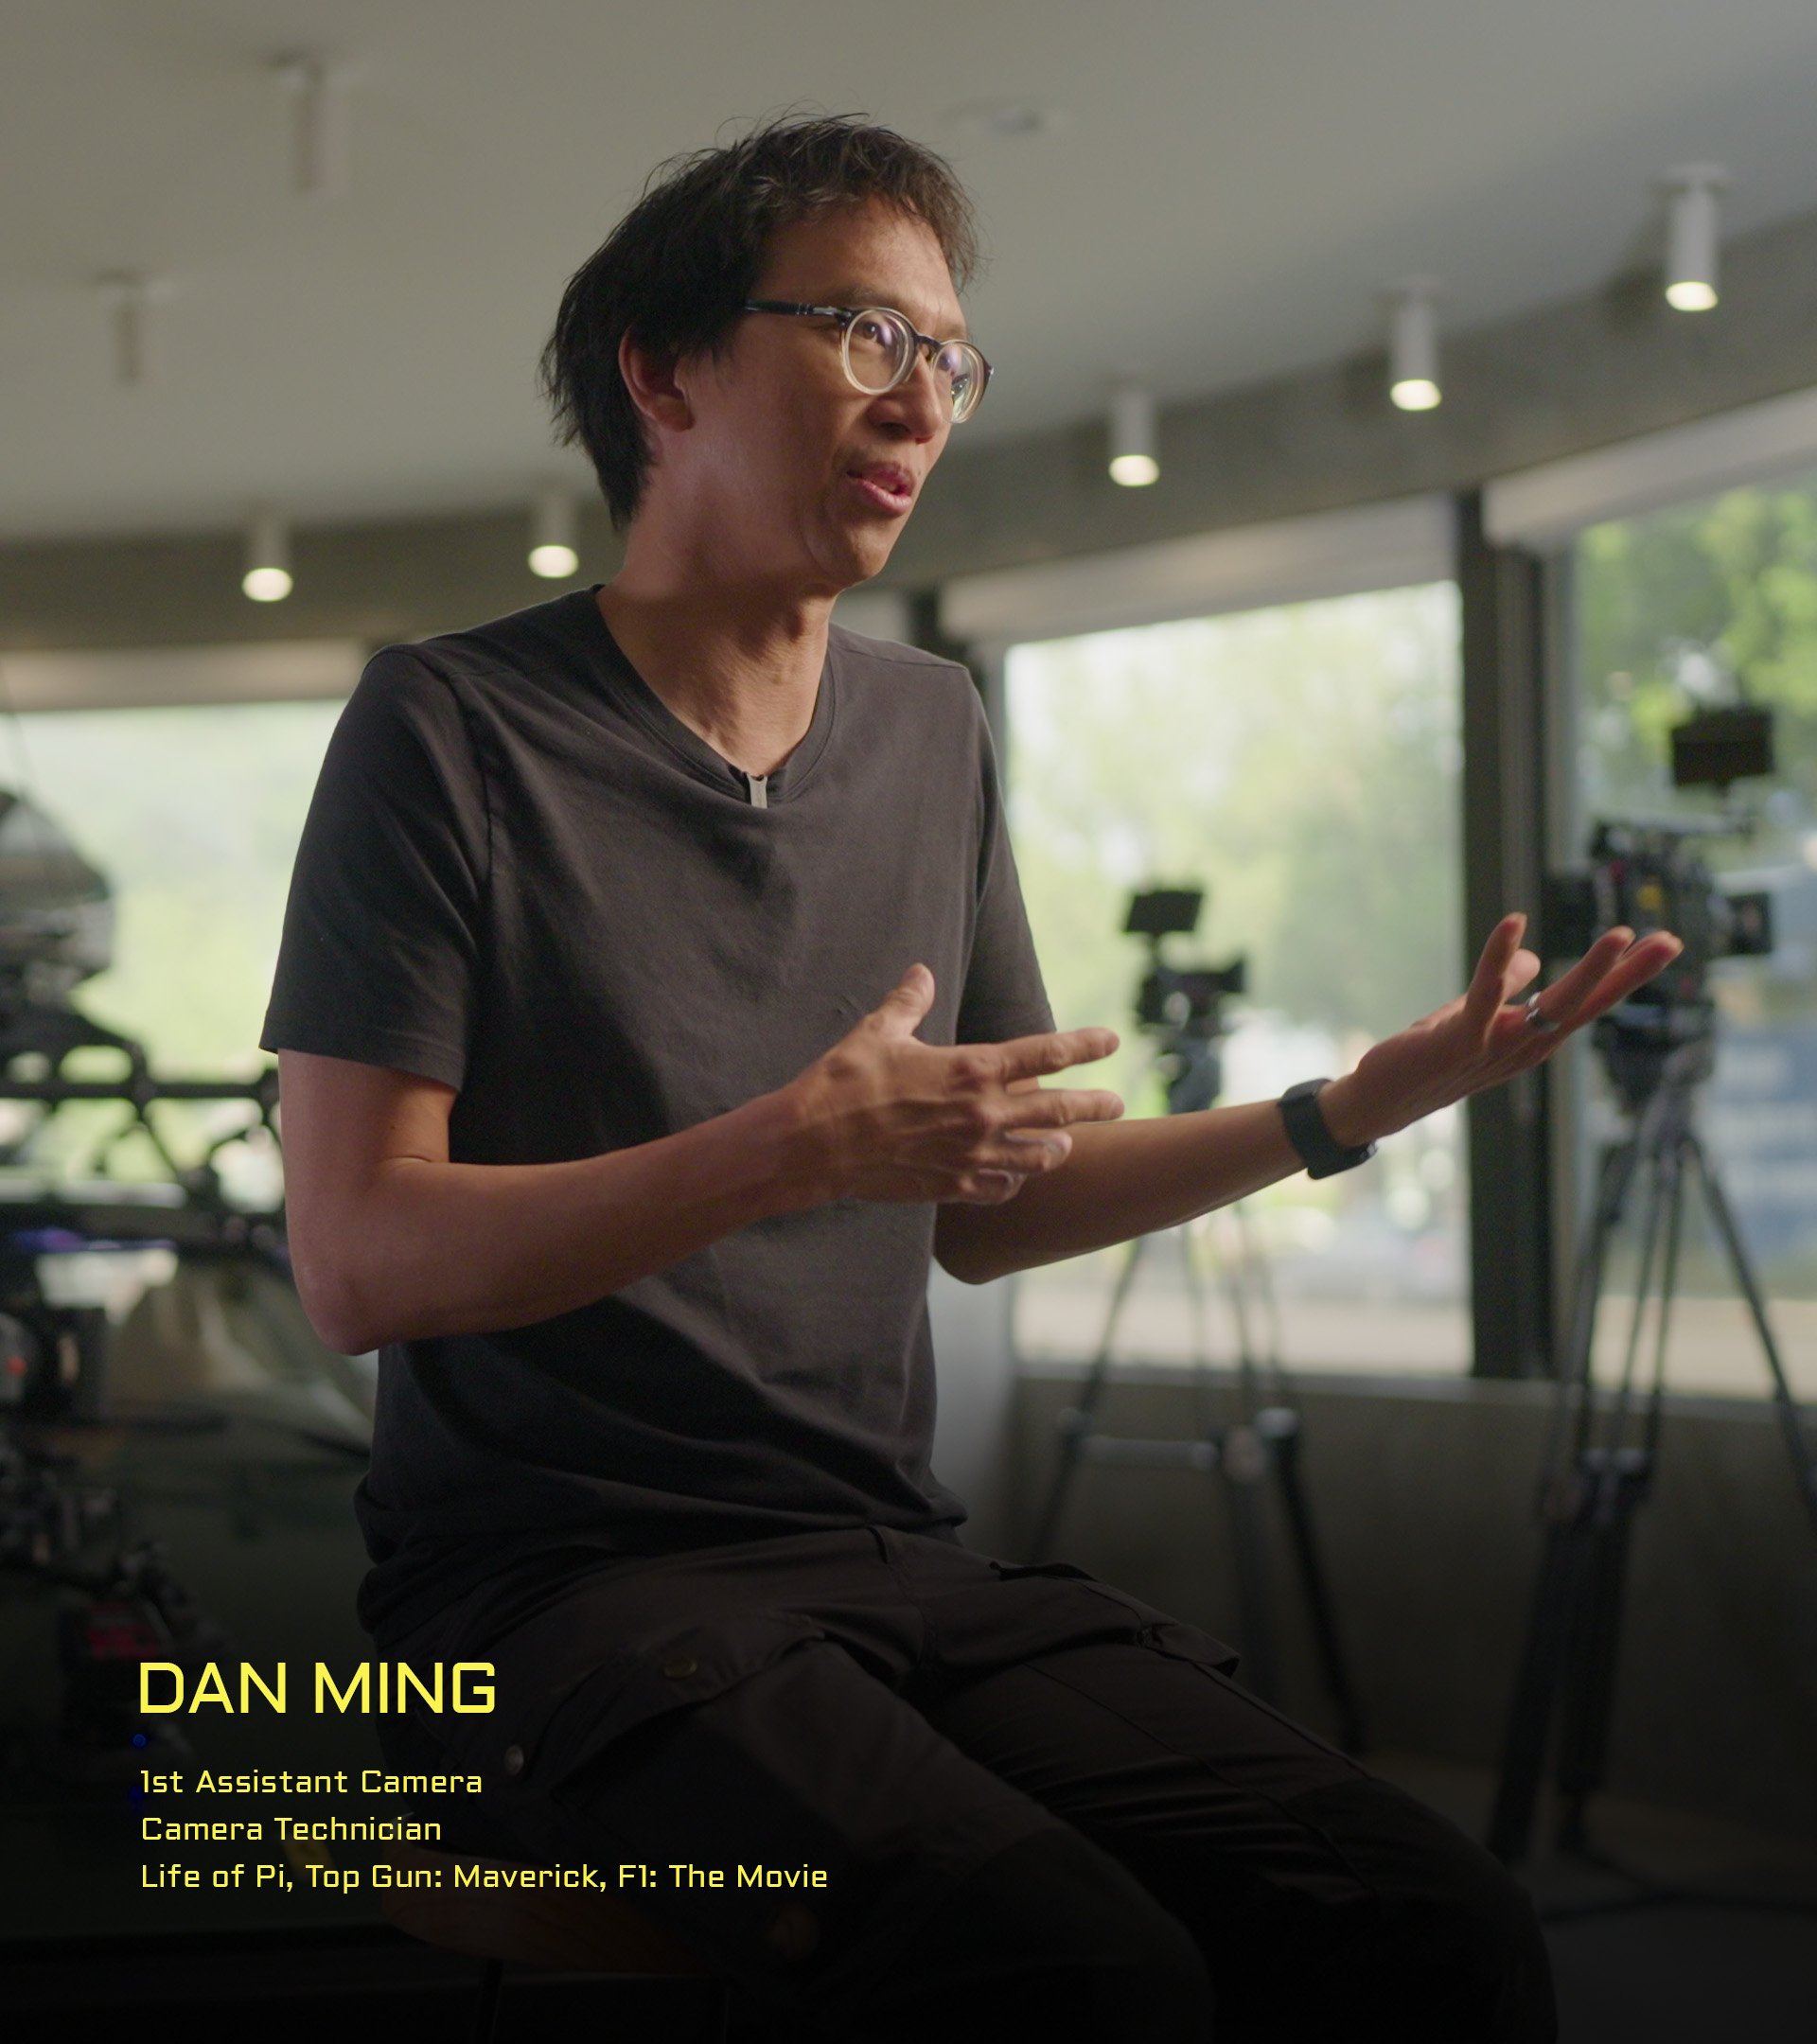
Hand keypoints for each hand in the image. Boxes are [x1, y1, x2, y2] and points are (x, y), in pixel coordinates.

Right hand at [784, 964, 1123, 1205]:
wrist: (815, 1143)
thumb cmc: (845, 1081)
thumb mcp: (879, 1031)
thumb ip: (909, 1002)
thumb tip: (920, 974)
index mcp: (972, 1068)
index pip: (1046, 1052)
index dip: (1084, 1045)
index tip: (1111, 1041)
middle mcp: (983, 1113)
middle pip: (1059, 1110)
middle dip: (1094, 1105)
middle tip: (1117, 1104)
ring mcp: (972, 1155)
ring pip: (1038, 1156)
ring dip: (1057, 1148)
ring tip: (1066, 1146)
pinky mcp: (953, 1186)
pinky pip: (1001, 1188)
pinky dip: (1013, 1181)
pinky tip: (1014, 1178)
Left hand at [1318, 913, 1683, 1148]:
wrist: (1379, 1102)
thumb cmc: (1427, 1058)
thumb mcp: (1472, 1016)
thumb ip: (1504, 990)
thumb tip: (1534, 958)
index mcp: (1532, 1041)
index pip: (1588, 1005)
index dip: (1625, 976)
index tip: (1663, 945)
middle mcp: (1524, 1049)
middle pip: (1587, 1008)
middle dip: (1630, 975)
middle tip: (1672, 942)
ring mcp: (1495, 1048)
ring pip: (1553, 1006)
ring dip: (1589, 970)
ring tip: (1621, 934)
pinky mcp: (1459, 1041)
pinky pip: (1485, 996)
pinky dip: (1500, 959)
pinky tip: (1515, 924)